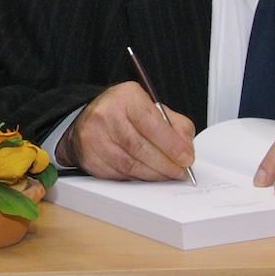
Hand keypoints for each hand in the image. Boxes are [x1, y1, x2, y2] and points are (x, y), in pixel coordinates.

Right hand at [58, 81, 195, 180]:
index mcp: (126, 97)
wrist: (88, 118)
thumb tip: (186, 150)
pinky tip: (146, 175)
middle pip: (140, 147)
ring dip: (153, 175)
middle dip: (165, 165)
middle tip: (180, 172)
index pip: (152, 124)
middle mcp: (106, 114)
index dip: (172, 145)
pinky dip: (137, 178)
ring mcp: (94, 137)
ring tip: (167, 175)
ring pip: (129, 165)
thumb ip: (176, 126)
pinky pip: (118, 174)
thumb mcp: (153, 108)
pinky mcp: (89, 157)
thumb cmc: (125, 113)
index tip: (186, 159)